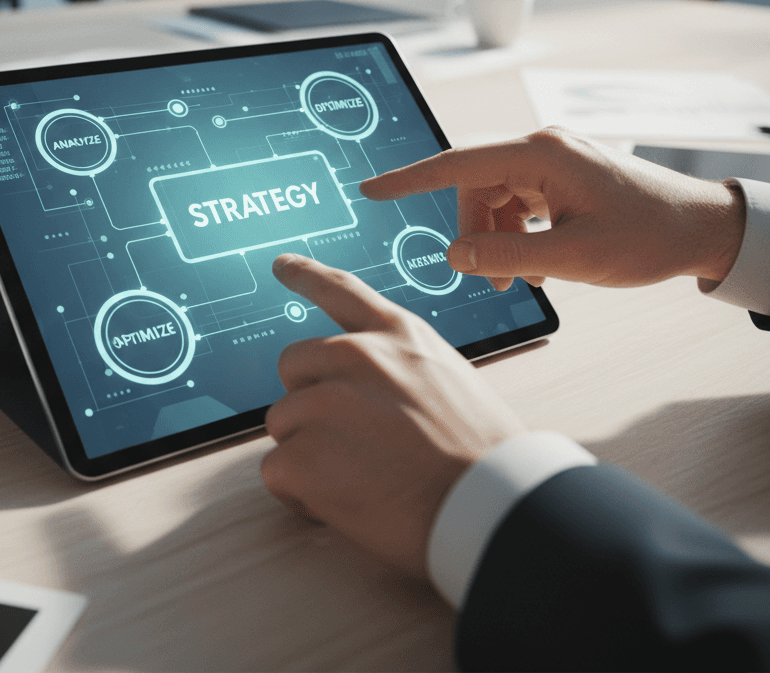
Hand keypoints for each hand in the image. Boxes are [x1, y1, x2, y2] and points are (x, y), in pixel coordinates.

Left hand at [261, 254, 526, 579]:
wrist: (493, 505)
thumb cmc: (484, 454)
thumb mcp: (450, 378)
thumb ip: (399, 368)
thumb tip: (366, 388)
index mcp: (397, 334)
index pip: (340, 289)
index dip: (306, 274)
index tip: (281, 264)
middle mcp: (355, 357)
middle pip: (293, 364)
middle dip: (309, 399)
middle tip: (348, 437)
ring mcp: (324, 403)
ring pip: (283, 422)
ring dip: (309, 452)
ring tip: (362, 479)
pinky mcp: (304, 455)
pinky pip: (276, 470)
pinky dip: (300, 494)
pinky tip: (342, 504)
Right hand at [361, 126, 745, 291]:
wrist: (704, 227)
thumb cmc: (648, 236)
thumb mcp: (573, 257)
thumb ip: (507, 256)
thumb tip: (456, 254)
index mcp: (541, 155)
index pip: (457, 164)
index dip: (409, 178)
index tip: (372, 189)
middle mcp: (542, 148)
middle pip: (477, 188)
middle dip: (476, 234)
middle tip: (492, 278)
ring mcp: (553, 161)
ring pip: (496, 199)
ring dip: (499, 238)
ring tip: (525, 276)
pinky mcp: (562, 176)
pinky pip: (519, 202)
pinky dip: (519, 233)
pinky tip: (540, 262)